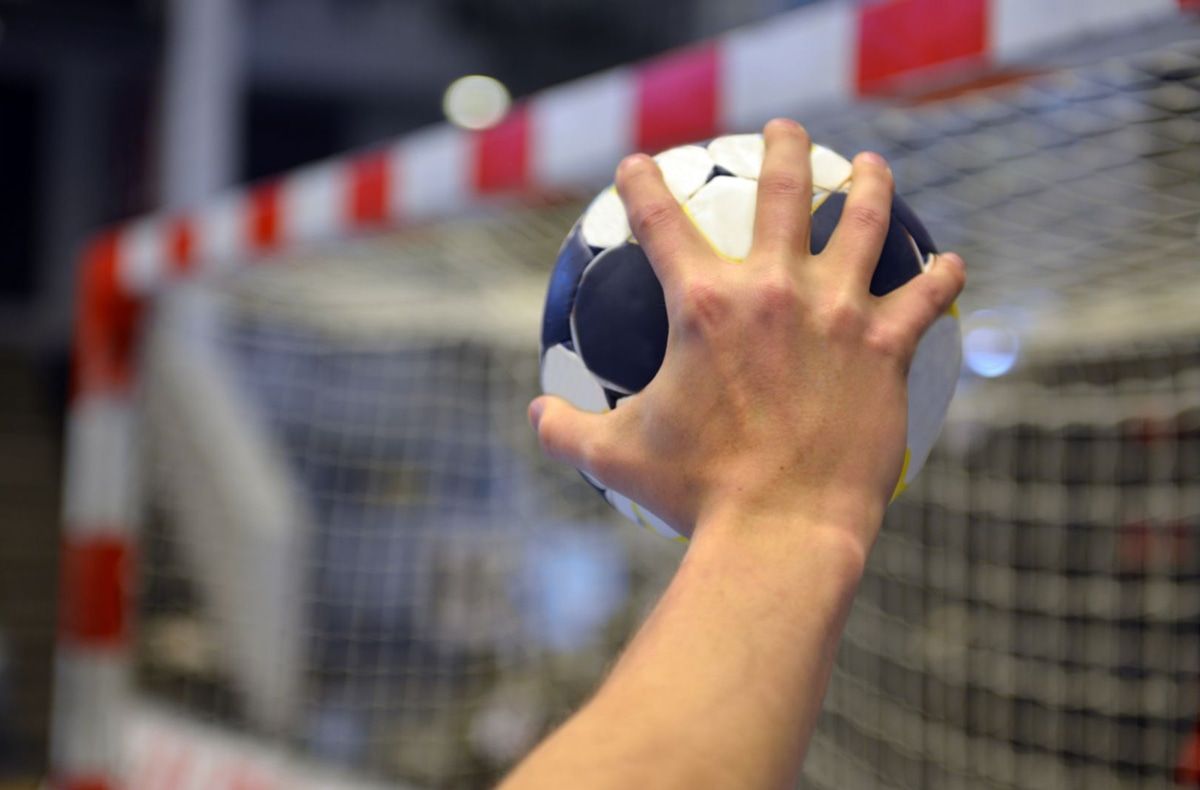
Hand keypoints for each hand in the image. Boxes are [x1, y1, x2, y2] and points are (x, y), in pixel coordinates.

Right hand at [530, 119, 964, 549]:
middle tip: (784, 129)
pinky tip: (950, 264)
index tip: (639, 164)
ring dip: (869, 184)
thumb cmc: (695, 494)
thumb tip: (535, 417)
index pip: (660, 222)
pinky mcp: (886, 348)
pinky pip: (923, 297)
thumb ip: (567, 431)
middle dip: (783, 146)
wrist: (780, 531)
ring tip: (872, 166)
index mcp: (703, 305)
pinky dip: (940, 276)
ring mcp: (837, 313)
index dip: (642, 183)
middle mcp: (773, 290)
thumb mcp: (616, 457)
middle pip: (782, 190)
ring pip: (864, 222)